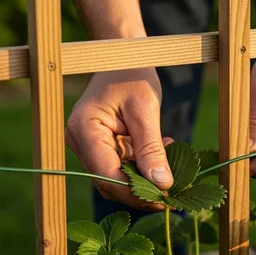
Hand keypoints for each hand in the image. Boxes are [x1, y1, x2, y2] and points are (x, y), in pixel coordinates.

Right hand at [66, 68, 173, 209]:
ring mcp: (89, 145)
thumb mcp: (146, 109)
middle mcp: (80, 141)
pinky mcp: (101, 145)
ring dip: (145, 181)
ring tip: (175, 174)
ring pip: (117, 178)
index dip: (136, 193)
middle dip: (142, 192)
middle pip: (109, 182)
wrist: (123, 55)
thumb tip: (162, 184)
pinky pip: (121, 166)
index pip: (107, 175)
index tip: (165, 200)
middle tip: (175, 195)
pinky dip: (144, 167)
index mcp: (84, 130)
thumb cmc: (132, 73)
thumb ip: (151, 148)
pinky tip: (165, 156)